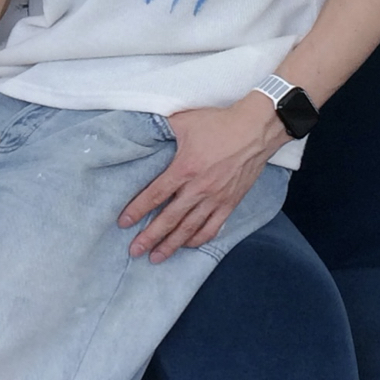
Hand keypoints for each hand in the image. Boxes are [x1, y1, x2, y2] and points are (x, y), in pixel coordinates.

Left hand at [118, 95, 284, 262]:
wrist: (256, 130)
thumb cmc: (219, 124)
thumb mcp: (185, 121)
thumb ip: (162, 130)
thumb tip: (142, 132)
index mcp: (184, 169)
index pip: (155, 195)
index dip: (137, 210)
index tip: (123, 223)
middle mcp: (199, 189)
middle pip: (169, 219)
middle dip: (150, 237)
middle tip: (135, 250)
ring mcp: (216, 199)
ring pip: (190, 229)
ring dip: (172, 245)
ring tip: (157, 257)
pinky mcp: (230, 203)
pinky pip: (212, 228)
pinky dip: (198, 240)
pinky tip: (187, 246)